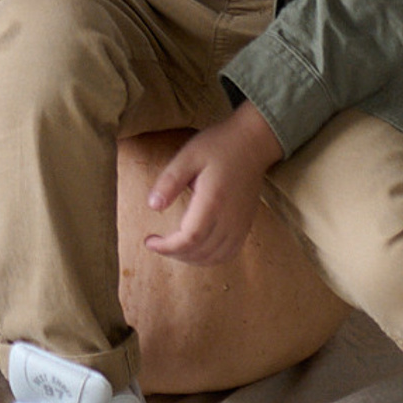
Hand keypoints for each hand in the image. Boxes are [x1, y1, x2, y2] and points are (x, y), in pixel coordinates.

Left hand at [140, 102, 283, 266]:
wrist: (252, 143)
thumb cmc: (218, 147)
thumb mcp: (188, 156)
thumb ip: (170, 181)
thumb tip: (153, 207)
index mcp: (213, 201)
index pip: (190, 238)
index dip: (168, 247)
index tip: (149, 241)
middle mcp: (229, 219)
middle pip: (201, 252)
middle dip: (175, 254)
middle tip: (156, 244)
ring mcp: (240, 225)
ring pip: (215, 258)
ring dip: (190, 259)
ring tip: (172, 247)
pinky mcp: (245, 226)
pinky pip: (228, 253)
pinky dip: (209, 258)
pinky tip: (196, 249)